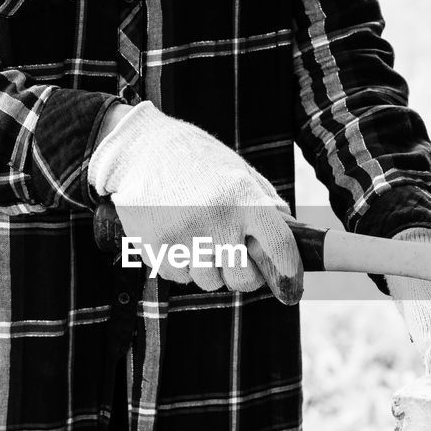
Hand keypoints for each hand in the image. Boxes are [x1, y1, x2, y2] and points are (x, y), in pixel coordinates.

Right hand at [88, 101, 302, 302]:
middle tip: (238, 262)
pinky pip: (179, 277)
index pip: (279, 247)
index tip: (290, 283)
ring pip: (210, 282)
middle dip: (245, 277)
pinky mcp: (156, 247)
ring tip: (201, 241)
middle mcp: (216, 220)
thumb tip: (289, 236)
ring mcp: (184, 236)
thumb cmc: (195, 159)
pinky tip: (178, 239)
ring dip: (211, 269)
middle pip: (243, 279)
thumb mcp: (237, 171)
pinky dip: (182, 266)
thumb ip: (263, 203)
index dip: (289, 271)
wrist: (140, 147)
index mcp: (243, 198)